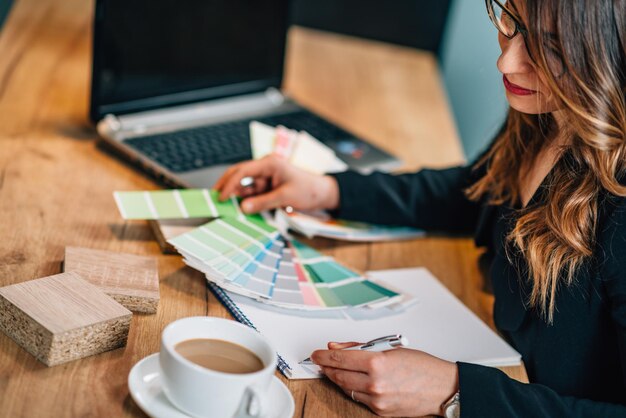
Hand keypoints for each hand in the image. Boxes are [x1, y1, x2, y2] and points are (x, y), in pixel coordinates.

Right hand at [213, 155, 339, 213]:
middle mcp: (265, 168)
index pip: (244, 171)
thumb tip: (243, 208)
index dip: (230, 183)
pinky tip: (237, 208)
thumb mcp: (286, 197)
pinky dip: (245, 200)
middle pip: (240, 174)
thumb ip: (264, 202)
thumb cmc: (308, 190)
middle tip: (214, 198)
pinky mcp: (267, 187)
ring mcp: (266, 177)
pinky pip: (252, 193)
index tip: (221, 196)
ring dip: (235, 195)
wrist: (323, 193)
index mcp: (270, 163)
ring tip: (223, 206)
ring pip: (244, 185)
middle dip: (226, 186)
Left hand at [311, 342, 458, 416]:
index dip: (323, 356)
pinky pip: (359, 398)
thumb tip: (336, 347)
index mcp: (377, 363)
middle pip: (339, 375)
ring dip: (338, 379)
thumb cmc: (421, 366)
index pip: (339, 358)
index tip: (316, 354)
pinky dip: (354, 389)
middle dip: (327, 367)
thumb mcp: (389, 348)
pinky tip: (353, 381)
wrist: (442, 389)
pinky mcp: (379, 412)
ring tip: (335, 370)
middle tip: (321, 361)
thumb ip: (360, 348)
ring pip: (346, 388)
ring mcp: (376, 400)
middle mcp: (374, 383)